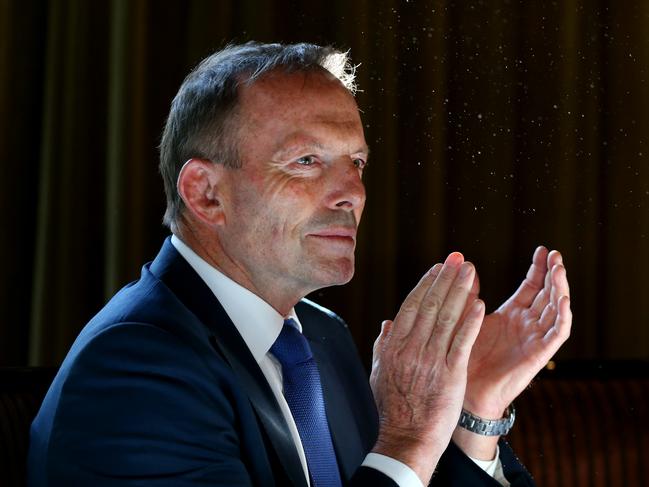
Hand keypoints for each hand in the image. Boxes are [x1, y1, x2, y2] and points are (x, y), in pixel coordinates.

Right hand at [369, 252, 484, 483]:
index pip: (411, 305)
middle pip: (430, 304)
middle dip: (446, 278)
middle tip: (458, 259)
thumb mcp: (378, 372)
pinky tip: (480, 304)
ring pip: (446, 317)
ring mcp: (430, 360)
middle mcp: (410, 347)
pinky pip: (461, 342)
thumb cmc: (393, 407)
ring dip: (460, 291)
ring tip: (471, 272)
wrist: (406, 437)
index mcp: (393, 345)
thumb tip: (387, 323)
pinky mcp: (450, 373)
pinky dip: (470, 321)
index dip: (427, 283)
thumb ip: (383, 345)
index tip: (439, 268)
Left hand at [464, 246, 571, 418]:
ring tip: (559, 269)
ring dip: (560, 289)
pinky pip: (557, 333)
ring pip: (555, 310)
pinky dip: (562, 316)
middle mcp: (527, 325)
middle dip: (553, 274)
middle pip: (547, 294)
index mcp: (512, 315)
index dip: (538, 269)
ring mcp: (534, 338)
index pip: (532, 287)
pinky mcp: (539, 354)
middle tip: (555, 254)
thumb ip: (469, 295)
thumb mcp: (466, 318)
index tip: (542, 249)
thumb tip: (467, 266)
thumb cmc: (464, 355)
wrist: (466, 390)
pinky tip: (562, 299)